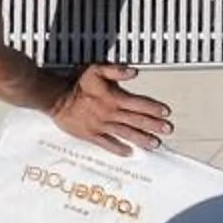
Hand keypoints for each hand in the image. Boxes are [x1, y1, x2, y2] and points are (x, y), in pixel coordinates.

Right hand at [50, 64, 172, 155]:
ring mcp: (101, 126)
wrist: (55, 98)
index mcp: (113, 98)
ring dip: (142, 139)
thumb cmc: (74, 83)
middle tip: (168, 130)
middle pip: (136, 121)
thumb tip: (133, 72)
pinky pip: (108, 144)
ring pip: (126, 134)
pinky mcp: (91, 135)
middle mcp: (110, 114)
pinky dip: (119, 149)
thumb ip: (115, 71)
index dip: (154, 108)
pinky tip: (129, 153)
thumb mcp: (95, 69)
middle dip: (154, 126)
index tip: (166, 113)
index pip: (139, 104)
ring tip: (155, 144)